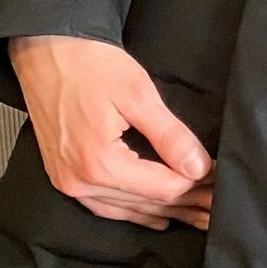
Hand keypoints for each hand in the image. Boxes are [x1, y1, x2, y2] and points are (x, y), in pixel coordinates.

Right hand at [10, 35, 214, 230]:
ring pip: (126, 209)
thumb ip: (170, 135)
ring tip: (196, 216)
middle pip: (146, 203)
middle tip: (217, 209)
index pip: (161, 188)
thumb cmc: (88, 64)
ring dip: (163, 211)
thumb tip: (198, 167)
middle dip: (186, 204)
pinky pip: (104, 205)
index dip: (196, 186)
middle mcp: (80, 181)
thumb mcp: (138, 94)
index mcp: (99, 164)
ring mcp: (68, 181)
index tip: (221, 182)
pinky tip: (154, 216)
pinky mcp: (64, 175)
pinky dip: (132, 211)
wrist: (45, 51)